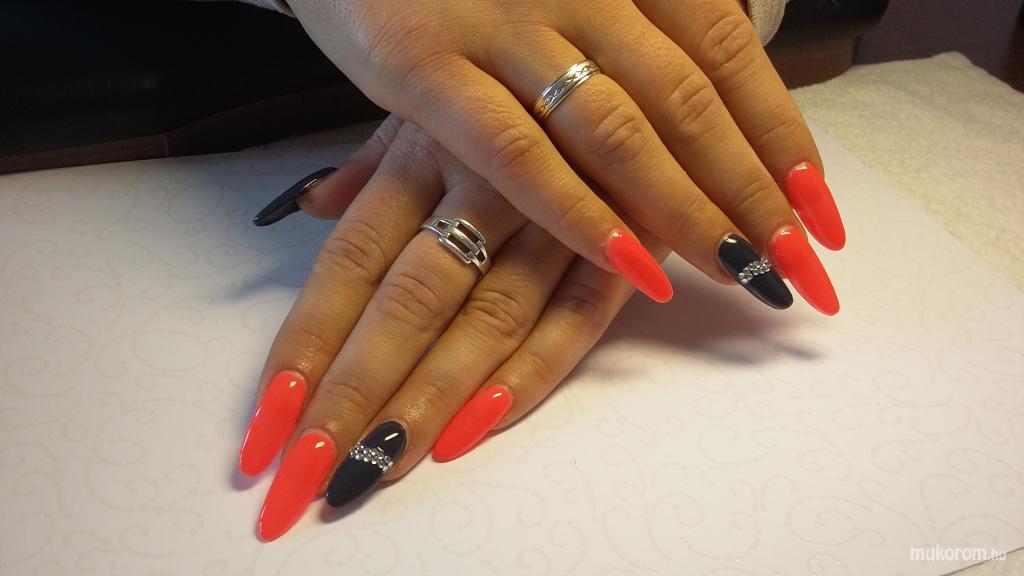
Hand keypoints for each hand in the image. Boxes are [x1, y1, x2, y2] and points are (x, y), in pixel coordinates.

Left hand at [240, 117, 670, 540]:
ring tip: (376, 468)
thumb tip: (312, 209)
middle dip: (353, 392)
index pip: (349, 260)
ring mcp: (559, 216)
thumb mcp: (440, 103)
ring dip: (428, 399)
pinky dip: (528, 375)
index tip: (265, 422)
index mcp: (426, 148)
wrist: (657, 52)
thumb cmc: (527, 88)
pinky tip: (473, 431)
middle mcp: (484, 183)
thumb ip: (373, 163)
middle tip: (308, 472)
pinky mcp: (627, 243)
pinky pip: (575, 319)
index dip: (305, 344)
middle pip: (408, 301)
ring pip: (486, 319)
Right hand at [286, 0, 843, 309]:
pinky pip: (516, 152)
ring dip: (688, 210)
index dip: (780, 131)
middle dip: (754, 189)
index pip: (727, 49)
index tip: (822, 209)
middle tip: (802, 265)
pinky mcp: (425, 66)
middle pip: (690, 101)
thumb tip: (714, 120)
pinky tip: (633, 265)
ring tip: (741, 275)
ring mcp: (503, 24)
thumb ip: (631, 38)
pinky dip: (579, 212)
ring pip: (618, 130)